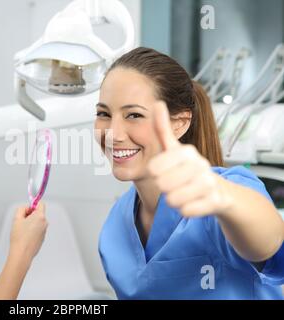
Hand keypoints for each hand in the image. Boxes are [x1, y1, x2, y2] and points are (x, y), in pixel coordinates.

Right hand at [9, 202, 47, 262]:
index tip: (27, 208)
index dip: (32, 205)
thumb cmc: (19, 238)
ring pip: (37, 222)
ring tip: (21, 230)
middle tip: (21, 220)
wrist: (22, 253)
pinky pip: (37, 230)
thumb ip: (21, 209)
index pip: (40, 204)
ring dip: (30, 223)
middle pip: (38, 213)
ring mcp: (44, 232)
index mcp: (40, 217)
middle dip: (30, 215)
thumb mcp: (16, 218)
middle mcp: (44, 223)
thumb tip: (26, 208)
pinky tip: (24, 236)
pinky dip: (32, 230)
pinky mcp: (42, 238)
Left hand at [147, 102, 231, 216]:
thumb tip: (157, 102)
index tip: (164, 170)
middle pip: (162, 185)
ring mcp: (209, 182)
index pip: (153, 168)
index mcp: (186, 151)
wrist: (218, 190)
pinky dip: (186, 209)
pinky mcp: (216, 201)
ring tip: (183, 192)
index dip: (156, 173)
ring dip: (174, 199)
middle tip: (175, 184)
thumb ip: (162, 128)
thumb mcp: (174, 148)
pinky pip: (187, 211)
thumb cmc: (188, 168)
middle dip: (165, 188)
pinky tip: (193, 202)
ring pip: (173, 200)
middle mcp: (200, 164)